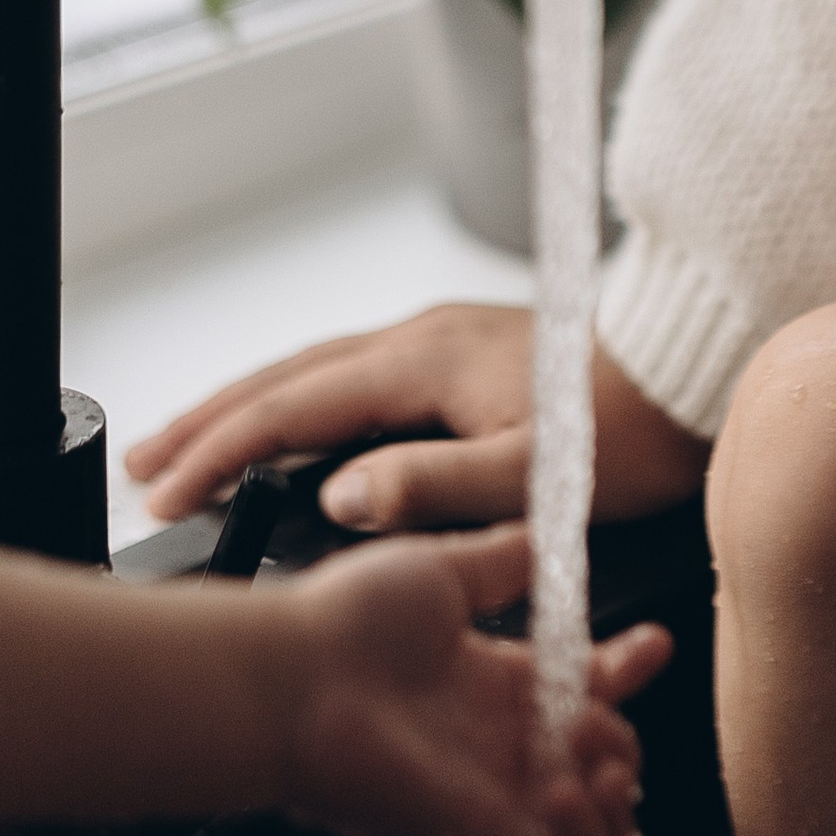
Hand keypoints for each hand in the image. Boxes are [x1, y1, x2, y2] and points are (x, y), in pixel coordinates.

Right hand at [124, 301, 711, 532]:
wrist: (696, 370)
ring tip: (192, 443)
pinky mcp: (459, 356)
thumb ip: (435, 487)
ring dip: (248, 408)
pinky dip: (299, 403)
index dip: (221, 450)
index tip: (163, 490)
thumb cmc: (634, 427)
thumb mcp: (538, 476)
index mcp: (425, 362)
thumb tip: (340, 496)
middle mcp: (421, 339)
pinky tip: (291, 431)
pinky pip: (350, 376)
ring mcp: (438, 343)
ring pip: (314, 372)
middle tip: (139, 461)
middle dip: (209, 419)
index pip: (294, 407)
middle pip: (286, 377)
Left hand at [265, 523, 669, 835]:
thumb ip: (504, 559)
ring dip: (618, 804)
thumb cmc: (345, 621)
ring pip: (590, 833)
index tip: (653, 643)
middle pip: (594, 763)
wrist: (289, 679)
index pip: (579, 691)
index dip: (624, 672)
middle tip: (603, 720)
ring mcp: (490, 801)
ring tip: (601, 768)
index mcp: (491, 683)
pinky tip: (568, 791)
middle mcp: (497, 747)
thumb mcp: (443, 570)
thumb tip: (549, 539)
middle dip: (622, 742)